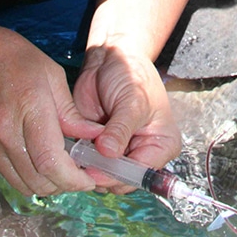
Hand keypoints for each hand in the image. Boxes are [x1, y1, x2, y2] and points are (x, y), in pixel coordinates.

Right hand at [0, 21, 101, 195]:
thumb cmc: (7, 55)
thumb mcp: (49, 72)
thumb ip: (70, 111)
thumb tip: (93, 137)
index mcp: (28, 106)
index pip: (51, 161)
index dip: (74, 179)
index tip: (90, 178)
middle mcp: (3, 132)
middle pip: (39, 181)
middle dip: (65, 184)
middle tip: (82, 173)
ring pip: (23, 184)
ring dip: (46, 183)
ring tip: (62, 166)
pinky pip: (7, 173)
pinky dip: (27, 172)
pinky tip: (37, 155)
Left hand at [72, 45, 180, 192]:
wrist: (110, 57)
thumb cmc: (131, 73)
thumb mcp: (131, 100)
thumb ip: (121, 129)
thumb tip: (108, 153)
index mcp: (162, 145)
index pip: (141, 174)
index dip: (118, 173)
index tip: (97, 163)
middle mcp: (143, 153)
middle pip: (121, 179)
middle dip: (102, 170)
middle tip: (86, 153)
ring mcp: (120, 152)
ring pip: (102, 175)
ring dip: (89, 165)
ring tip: (81, 145)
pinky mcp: (100, 148)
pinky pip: (88, 164)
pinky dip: (80, 158)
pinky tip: (75, 145)